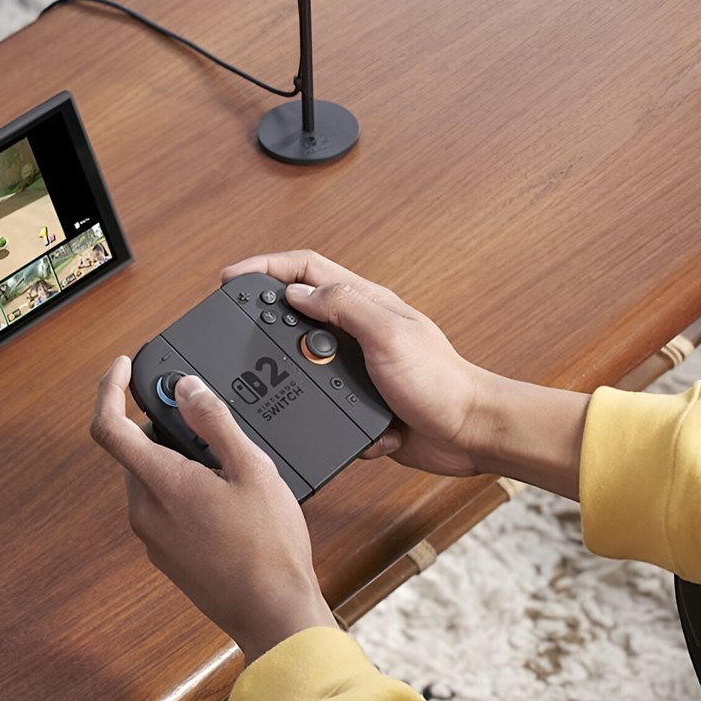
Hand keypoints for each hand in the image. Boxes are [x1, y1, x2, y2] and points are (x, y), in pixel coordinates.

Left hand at [91, 356, 337, 662]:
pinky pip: (163, 506)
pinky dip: (183, 488)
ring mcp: (154, 537)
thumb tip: (185, 388)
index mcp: (161, 484)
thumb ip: (215, 422)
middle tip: (207, 422)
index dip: (110, 389)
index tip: (123, 368)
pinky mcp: (167, 555)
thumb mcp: (251, 468)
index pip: (109, 427)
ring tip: (228, 467)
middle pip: (136, 450)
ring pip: (152, 479)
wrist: (273, 612)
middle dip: (164, 427)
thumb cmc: (267, 546)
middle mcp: (146, 512)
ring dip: (178, 459)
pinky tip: (227, 499)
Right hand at [222, 250, 488, 476]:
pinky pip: (324, 402)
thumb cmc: (441, 382)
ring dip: (291, 374)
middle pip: (298, 309)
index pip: (307, 269)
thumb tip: (297, 292)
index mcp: (366, 303)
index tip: (232, 280)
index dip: (266, 268)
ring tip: (274, 382)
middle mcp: (358, 330)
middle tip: (235, 327)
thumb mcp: (388, 334)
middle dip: (267, 317)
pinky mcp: (358, 402)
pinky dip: (320, 411)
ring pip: (305, 361)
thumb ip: (344, 306)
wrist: (468, 433)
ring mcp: (357, 366)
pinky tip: (324, 420)